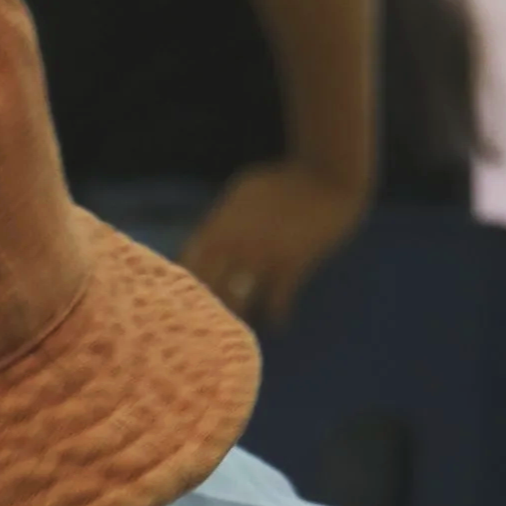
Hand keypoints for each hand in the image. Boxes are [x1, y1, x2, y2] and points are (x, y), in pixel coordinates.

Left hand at [179, 163, 365, 328]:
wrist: (324, 173)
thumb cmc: (283, 180)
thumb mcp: (241, 194)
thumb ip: (222, 220)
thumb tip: (208, 243)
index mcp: (219, 225)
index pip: (187, 264)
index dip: (181, 287)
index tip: (184, 304)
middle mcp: (234, 244)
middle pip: (207, 289)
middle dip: (205, 310)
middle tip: (209, 330)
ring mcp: (262, 257)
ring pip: (237, 302)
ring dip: (239, 318)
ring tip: (239, 332)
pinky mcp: (290, 266)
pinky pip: (276, 304)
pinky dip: (277, 316)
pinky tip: (277, 324)